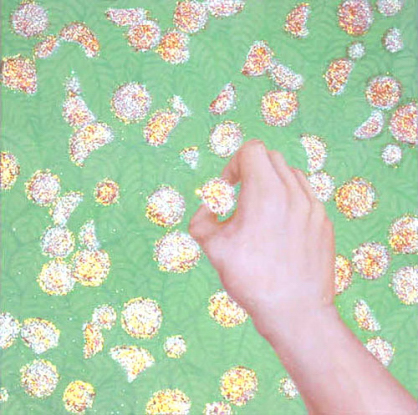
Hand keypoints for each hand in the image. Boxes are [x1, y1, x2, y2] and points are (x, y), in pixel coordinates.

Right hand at [189, 139, 335, 338]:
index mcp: (265, 192)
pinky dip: (289, 200)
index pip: (251, 150)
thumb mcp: (212, 247)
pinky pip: (305, 196)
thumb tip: (208, 209)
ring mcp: (313, 207)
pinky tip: (280, 228)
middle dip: (251, 172)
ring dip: (272, 184)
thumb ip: (202, 219)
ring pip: (290, 174)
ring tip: (262, 214)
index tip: (229, 191)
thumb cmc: (251, 279)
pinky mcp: (324, 222)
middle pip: (271, 158)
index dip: (233, 166)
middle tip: (242, 200)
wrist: (294, 311)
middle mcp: (293, 193)